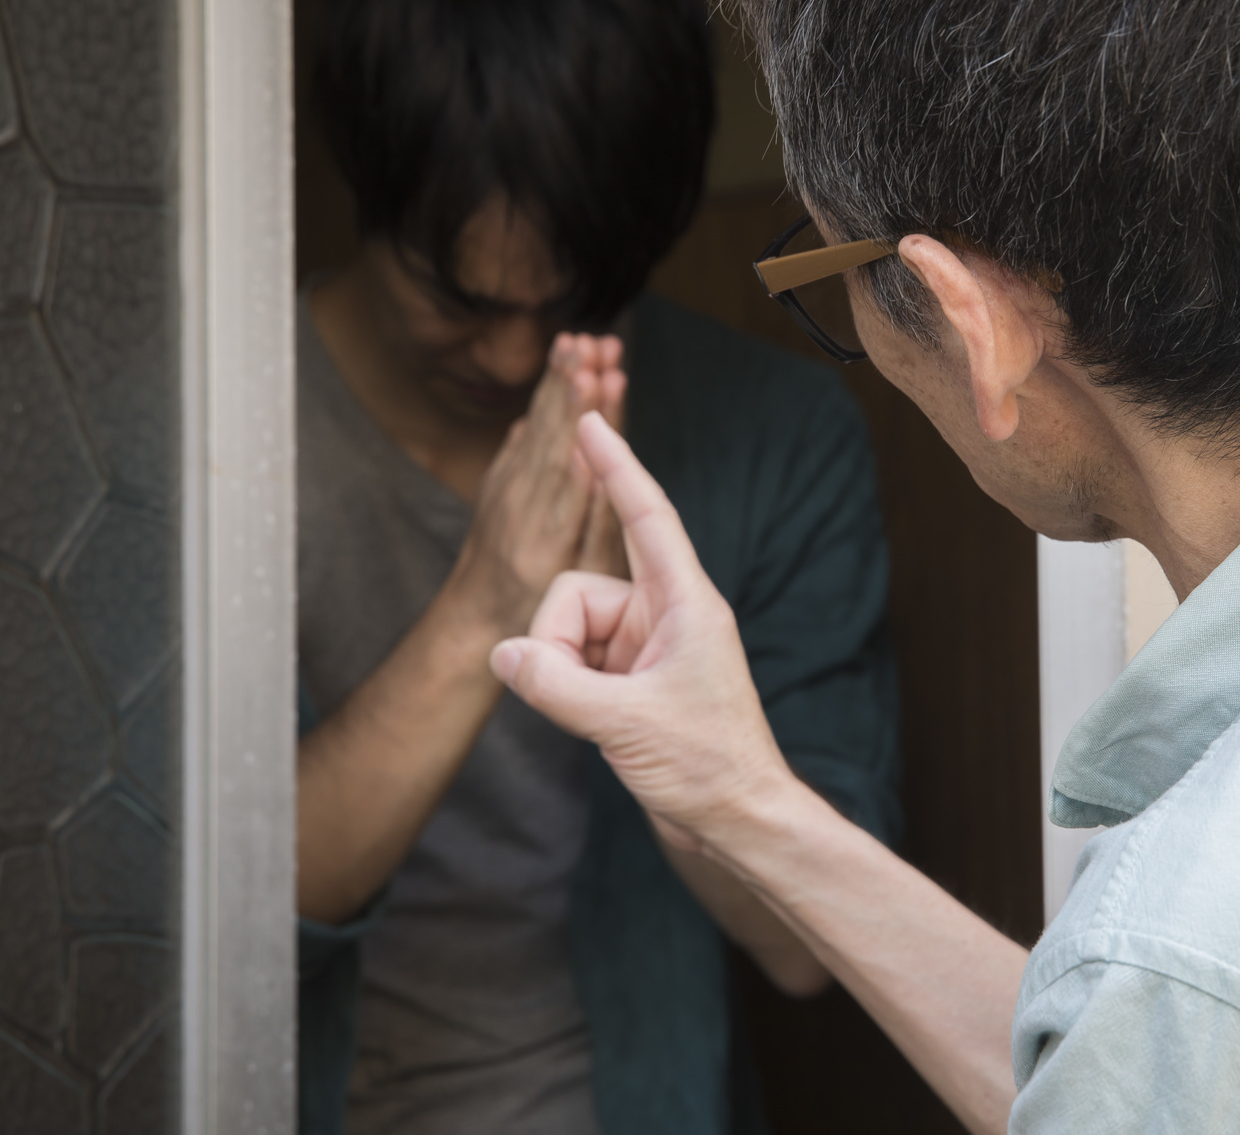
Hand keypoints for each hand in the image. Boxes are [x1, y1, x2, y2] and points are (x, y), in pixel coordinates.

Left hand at [447, 335, 624, 636]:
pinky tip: (553, 377)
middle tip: (592, 343)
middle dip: (572, 386)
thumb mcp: (578, 585)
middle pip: (550, 436)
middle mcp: (521, 506)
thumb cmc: (541, 612)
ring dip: (555, 385)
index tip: (601, 377)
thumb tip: (597, 466)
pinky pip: (521, 437)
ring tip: (576, 344)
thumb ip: (592, 529)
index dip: (587, 420)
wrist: (474, 621)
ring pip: (535, 429)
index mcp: (546, 536)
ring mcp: (505, 492)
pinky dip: (539, 406)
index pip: (570, 464)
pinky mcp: (499, 484)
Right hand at [490, 412, 794, 847]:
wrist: (737, 822)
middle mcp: (666, 612)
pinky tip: (598, 727)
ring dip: (561, 671)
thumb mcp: (624, 724)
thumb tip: (502, 654)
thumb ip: (555, 685)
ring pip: (567, 629)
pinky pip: (573, 660)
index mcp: (685, 601)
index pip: (645, 515)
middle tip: (578, 697)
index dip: (616, 465)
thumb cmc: (706, 768)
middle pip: (576, 590)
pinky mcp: (632, 676)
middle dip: (556, 639)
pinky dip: (567, 687)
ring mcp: (647, 645)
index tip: (589, 418)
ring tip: (599, 720)